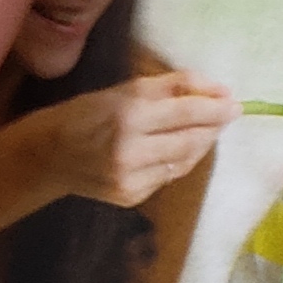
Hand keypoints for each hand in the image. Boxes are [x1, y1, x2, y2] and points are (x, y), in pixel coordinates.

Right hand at [31, 71, 236, 208]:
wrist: (47, 157)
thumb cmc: (85, 114)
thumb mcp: (123, 89)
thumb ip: (172, 86)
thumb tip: (218, 89)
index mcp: (128, 115)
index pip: (187, 113)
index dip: (215, 108)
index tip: (235, 103)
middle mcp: (131, 149)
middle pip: (191, 140)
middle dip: (213, 127)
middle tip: (227, 114)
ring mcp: (131, 177)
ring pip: (185, 161)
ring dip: (201, 144)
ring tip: (205, 129)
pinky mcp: (131, 196)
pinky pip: (169, 176)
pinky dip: (179, 161)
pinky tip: (176, 149)